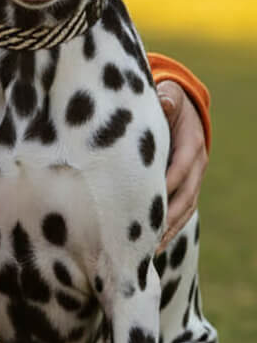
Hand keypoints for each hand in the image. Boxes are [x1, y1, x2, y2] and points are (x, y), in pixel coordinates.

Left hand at [157, 81, 207, 246]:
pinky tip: (154, 244)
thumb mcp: (170, 94)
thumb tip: (166, 102)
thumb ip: (168, 98)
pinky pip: (183, 210)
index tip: (146, 203)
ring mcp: (194, 178)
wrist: (185, 108)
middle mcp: (196, 164)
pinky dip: (171, 227)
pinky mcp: (187, 187)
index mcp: (191, 144)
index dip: (167, 186)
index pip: (179, 169)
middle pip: (186, 196)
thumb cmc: (169, 101)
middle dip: (169, 217)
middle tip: (149, 236)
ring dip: (170, 229)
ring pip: (186, 208)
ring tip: (150, 249)